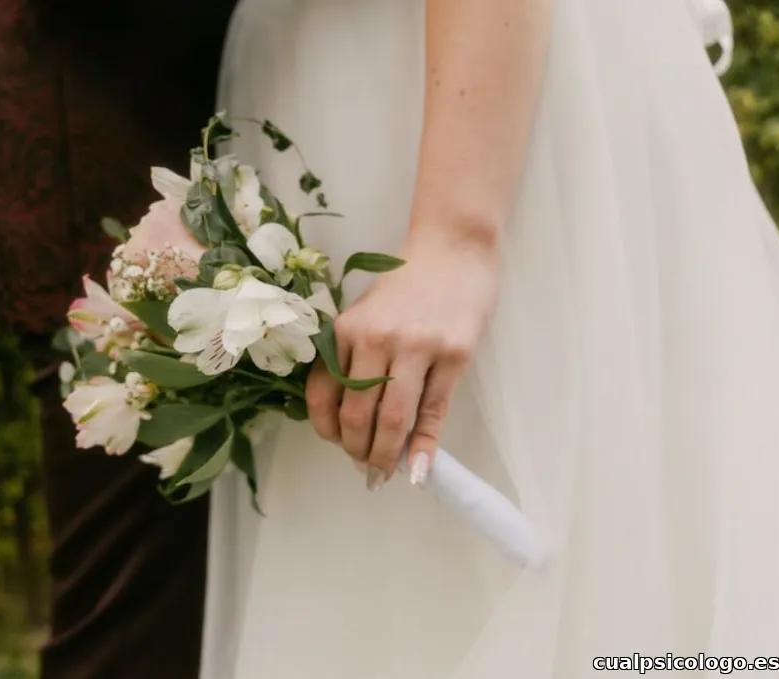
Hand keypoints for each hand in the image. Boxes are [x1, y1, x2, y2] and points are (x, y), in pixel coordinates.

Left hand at [305, 229, 499, 489]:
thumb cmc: (406, 284)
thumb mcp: (365, 313)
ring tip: (384, 472)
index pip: (324, 393)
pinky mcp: (454, 353)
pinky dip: (424, 444)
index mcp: (346, 329)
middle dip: (357, 449)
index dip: (327, 428)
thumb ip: (352, 357)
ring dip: (386, 454)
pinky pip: (434, 410)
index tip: (336, 444)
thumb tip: (350, 417)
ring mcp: (417, 346)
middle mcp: (376, 338)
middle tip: (364, 468)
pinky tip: (418, 468)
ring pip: (393, 417)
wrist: (453, 248)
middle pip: (358, 413)